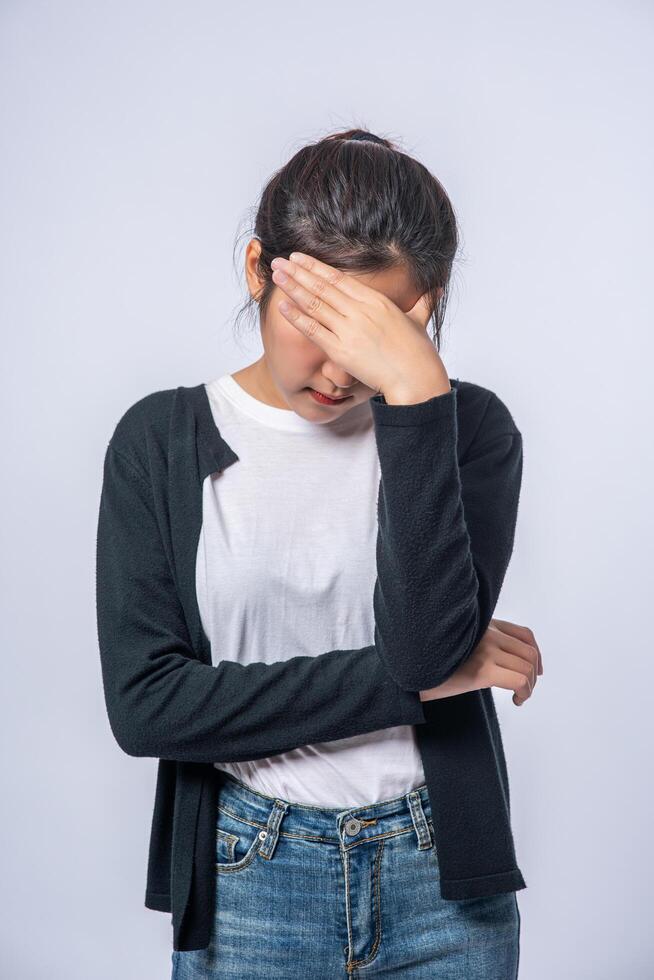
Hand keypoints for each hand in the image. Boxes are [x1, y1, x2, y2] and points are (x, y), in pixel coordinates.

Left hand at [270, 252, 450, 399]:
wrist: (415, 377)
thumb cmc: (418, 352)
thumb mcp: (419, 321)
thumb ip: (423, 302)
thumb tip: (436, 289)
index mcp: (376, 301)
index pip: (339, 278)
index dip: (316, 267)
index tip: (299, 257)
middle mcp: (360, 311)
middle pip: (322, 286)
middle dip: (298, 272)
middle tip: (279, 261)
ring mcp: (349, 330)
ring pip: (315, 303)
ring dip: (293, 288)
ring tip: (276, 275)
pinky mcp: (341, 351)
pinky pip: (314, 330)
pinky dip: (297, 317)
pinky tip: (282, 306)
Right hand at [419, 618, 542, 706]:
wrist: (411, 673)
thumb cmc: (433, 663)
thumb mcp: (460, 645)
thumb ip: (481, 644)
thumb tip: (503, 661)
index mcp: (484, 625)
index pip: (524, 634)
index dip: (536, 654)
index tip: (535, 671)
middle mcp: (487, 633)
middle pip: (529, 652)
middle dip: (533, 675)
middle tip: (524, 691)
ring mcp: (486, 649)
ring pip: (527, 667)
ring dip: (529, 686)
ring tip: (518, 697)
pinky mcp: (482, 670)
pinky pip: (519, 680)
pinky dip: (524, 693)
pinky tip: (516, 701)